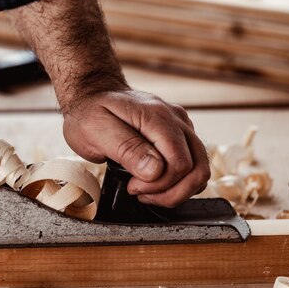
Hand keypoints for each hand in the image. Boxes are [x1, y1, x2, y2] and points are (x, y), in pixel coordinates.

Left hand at [63, 89, 209, 207]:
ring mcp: (181, 126)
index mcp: (157, 117)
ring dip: (176, 190)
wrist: (92, 94)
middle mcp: (176, 119)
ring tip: (147, 191)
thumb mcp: (96, 130)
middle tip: (139, 192)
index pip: (179, 163)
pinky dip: (177, 181)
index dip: (158, 184)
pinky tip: (153, 182)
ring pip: (199, 169)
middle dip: (169, 192)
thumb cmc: (90, 112)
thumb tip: (155, 171)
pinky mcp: (180, 134)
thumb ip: (127, 149)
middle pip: (196, 169)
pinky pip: (192, 164)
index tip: (132, 186)